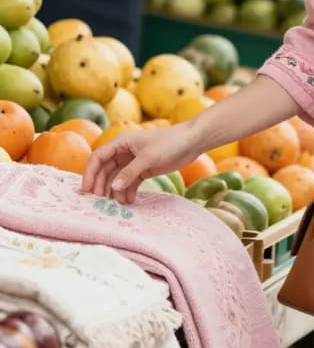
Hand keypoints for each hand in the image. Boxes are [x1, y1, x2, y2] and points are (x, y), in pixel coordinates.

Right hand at [81, 124, 200, 204]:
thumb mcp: (148, 158)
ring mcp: (133, 161)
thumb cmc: (169, 143)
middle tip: (101, 202)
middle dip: (102, 185)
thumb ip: (129, 173)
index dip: (90, 174)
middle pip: (106, 170)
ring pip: (117, 178)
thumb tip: (113, 187)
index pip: (98, 158)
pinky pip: (130, 182)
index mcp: (120, 142)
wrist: (191, 142)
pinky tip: (129, 201)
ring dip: (116, 191)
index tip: (87, 190)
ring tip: (118, 205)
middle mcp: (124, 151)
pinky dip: (128, 191)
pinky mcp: (144, 169)